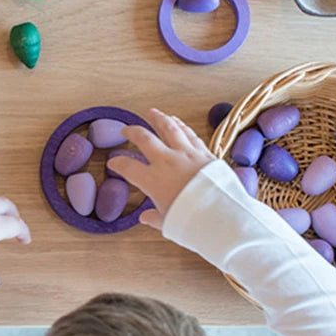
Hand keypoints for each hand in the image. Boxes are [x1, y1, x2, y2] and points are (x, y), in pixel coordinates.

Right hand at [107, 109, 214, 229]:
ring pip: (169, 129)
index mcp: (153, 180)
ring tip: (152, 112)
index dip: (118, 163)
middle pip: (145, 139)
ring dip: (158, 119)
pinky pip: (190, 134)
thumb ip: (155, 218)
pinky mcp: (204, 153)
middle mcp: (167, 162)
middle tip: (126, 130)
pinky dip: (181, 125)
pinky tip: (177, 121)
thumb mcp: (168, 223)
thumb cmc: (193, 222)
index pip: (128, 167)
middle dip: (132, 132)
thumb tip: (144, 218)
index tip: (113, 162)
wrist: (222, 216)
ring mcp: (187, 154)